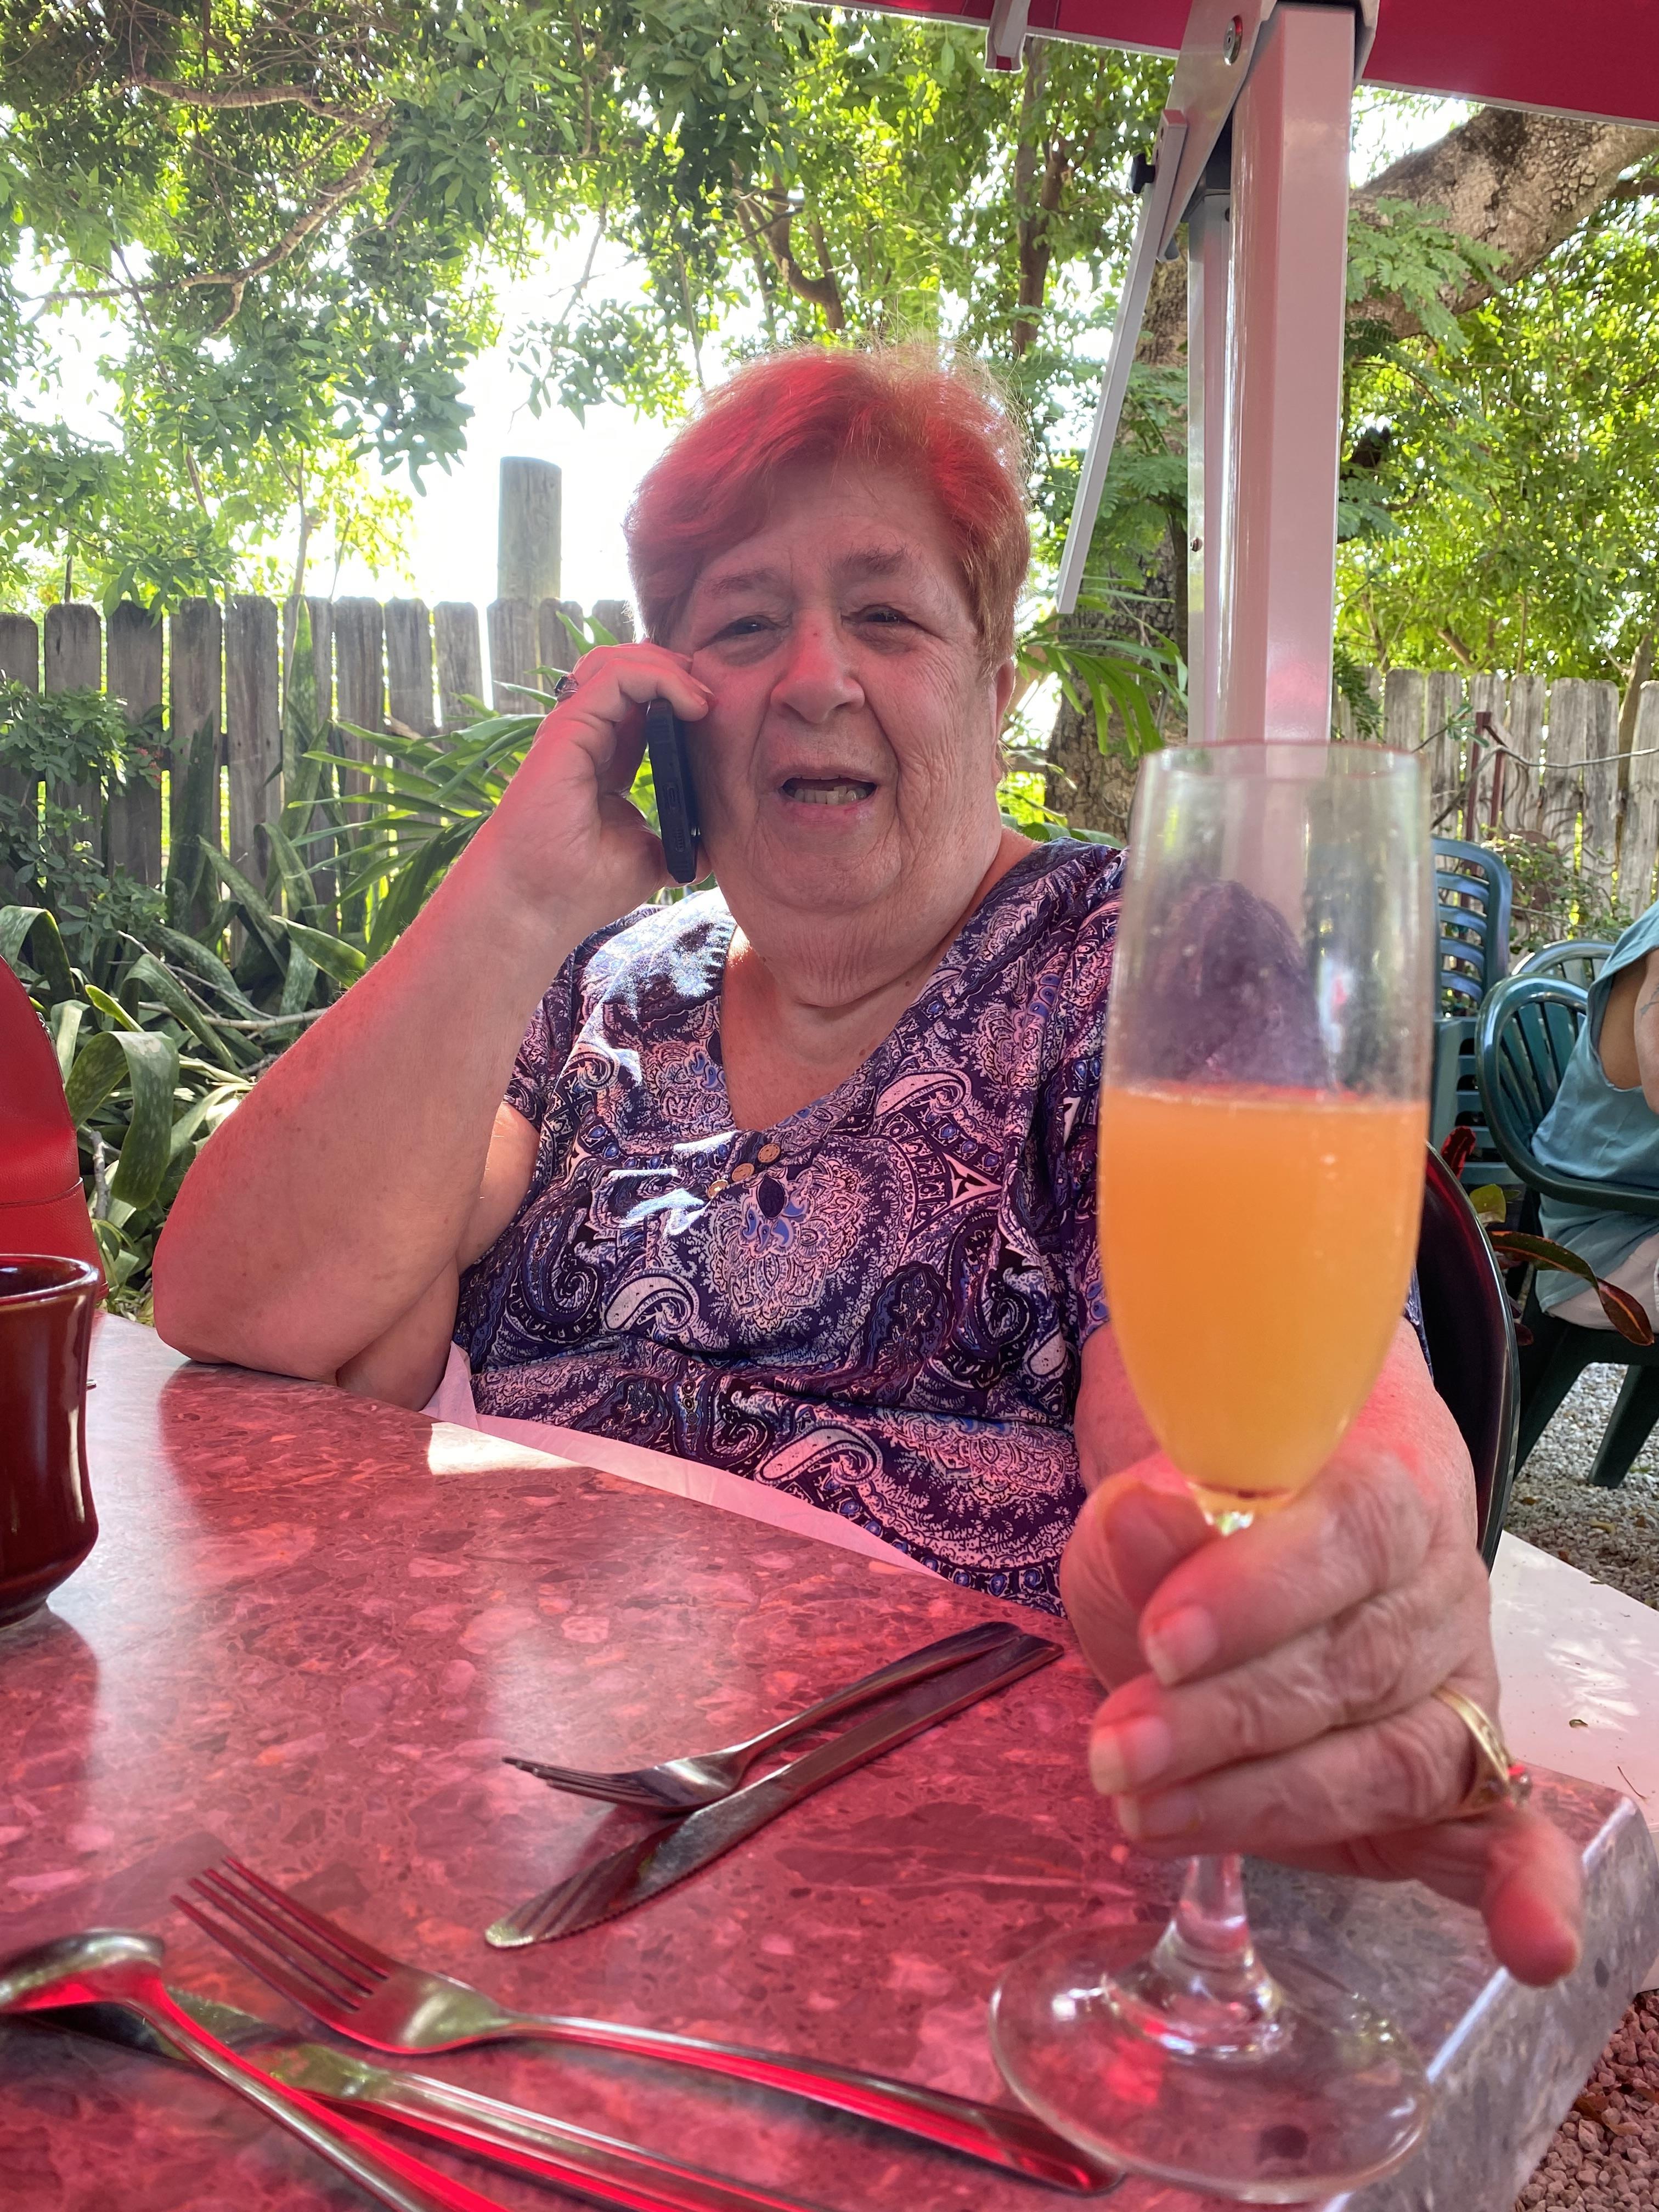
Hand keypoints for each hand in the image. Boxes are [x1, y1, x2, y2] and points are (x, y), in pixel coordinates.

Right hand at [467, 643, 710, 934]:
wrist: (538, 905)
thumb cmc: (580, 887)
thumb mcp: (649, 859)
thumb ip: (677, 842)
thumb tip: (710, 848)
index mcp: (608, 758)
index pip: (645, 701)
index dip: (683, 695)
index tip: (719, 721)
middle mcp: (589, 736)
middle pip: (633, 669)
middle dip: (681, 672)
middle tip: (718, 702)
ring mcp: (575, 728)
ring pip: (622, 660)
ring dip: (672, 668)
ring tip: (704, 700)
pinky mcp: (569, 727)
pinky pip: (618, 675)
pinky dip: (661, 678)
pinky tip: (692, 706)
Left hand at [1060, 1441, 1584, 1986]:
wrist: (1246, 1548)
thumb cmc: (1198, 1525)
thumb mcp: (1149, 1510)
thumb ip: (1151, 1525)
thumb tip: (1139, 1512)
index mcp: (1391, 1484)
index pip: (1349, 1532)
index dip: (1257, 1592)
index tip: (1159, 1643)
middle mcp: (1442, 1589)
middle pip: (1356, 1662)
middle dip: (1223, 1719)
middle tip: (1115, 1751)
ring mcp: (1458, 1691)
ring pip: (1388, 1760)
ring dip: (1263, 1801)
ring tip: (1140, 1811)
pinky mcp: (1457, 1787)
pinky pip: (1508, 1839)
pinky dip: (1526, 1894)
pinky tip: (1533, 1950)